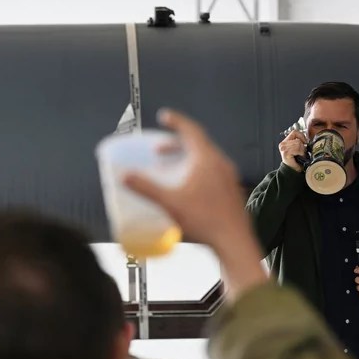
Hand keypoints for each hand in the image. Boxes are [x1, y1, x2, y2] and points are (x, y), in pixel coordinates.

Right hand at [124, 109, 266, 300]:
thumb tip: (124, 175)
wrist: (234, 242)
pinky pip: (213, 172)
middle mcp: (221, 164)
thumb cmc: (204, 220)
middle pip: (199, 144)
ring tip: (171, 169)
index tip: (164, 116)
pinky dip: (197, 171)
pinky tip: (187, 188)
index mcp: (207, 159)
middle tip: (159, 150)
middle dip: (177, 144)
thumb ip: (146, 188)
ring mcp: (229, 177)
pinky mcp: (232, 191)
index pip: (191, 131)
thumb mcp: (170, 202)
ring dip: (187, 159)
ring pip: (207, 159)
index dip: (176, 121)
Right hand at [278, 129, 306, 171]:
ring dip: (302, 151)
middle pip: (298, 139)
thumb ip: (299, 142)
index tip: (304, 142)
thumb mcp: (297, 149)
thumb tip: (307, 138)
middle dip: (302, 147)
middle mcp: (282, 144)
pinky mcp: (286, 152)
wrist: (292, 171)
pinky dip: (300, 153)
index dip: (301, 136)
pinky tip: (299, 156)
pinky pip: (297, 149)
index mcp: (285, 142)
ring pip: (298, 144)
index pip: (294, 132)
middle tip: (301, 153)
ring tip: (300, 155)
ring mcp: (283, 148)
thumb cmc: (296, 161)